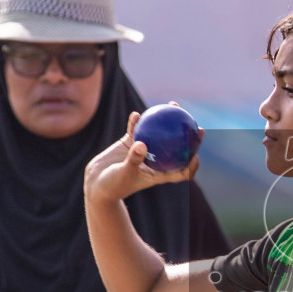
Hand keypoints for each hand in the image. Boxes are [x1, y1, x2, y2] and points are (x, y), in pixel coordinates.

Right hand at [83, 110, 202, 203]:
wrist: (96, 183)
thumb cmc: (113, 186)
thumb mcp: (124, 174)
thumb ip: (133, 160)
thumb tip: (142, 145)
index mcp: (158, 174)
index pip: (181, 171)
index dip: (192, 165)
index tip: (196, 155)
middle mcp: (154, 161)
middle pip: (176, 149)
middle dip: (189, 138)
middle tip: (196, 126)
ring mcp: (143, 150)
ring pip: (159, 133)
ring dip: (167, 120)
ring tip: (173, 105)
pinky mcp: (129, 143)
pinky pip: (135, 129)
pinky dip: (136, 122)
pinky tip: (136, 114)